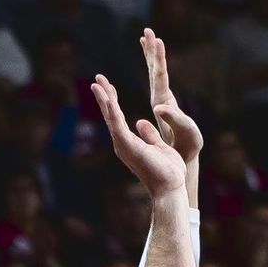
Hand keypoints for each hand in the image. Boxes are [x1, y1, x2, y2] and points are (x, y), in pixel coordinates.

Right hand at [91, 73, 188, 198]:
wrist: (170, 188)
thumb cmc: (167, 172)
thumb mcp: (158, 146)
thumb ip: (149, 135)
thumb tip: (141, 122)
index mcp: (130, 142)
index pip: (118, 117)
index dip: (112, 101)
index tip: (108, 86)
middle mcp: (123, 143)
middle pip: (110, 115)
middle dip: (104, 96)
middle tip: (97, 79)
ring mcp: (124, 145)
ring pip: (111, 118)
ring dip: (104, 100)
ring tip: (97, 84)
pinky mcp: (129, 147)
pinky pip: (118, 126)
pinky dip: (112, 112)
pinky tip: (108, 99)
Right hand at [141, 28, 203, 165]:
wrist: (188, 153)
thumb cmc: (188, 144)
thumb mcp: (184, 131)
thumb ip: (173, 119)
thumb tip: (159, 107)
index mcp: (166, 100)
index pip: (161, 75)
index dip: (158, 58)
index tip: (156, 40)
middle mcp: (164, 96)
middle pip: (157, 68)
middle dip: (152, 50)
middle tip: (147, 31)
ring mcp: (163, 98)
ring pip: (155, 71)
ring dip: (150, 54)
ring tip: (145, 37)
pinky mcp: (161, 103)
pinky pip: (153, 80)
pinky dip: (150, 67)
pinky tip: (149, 62)